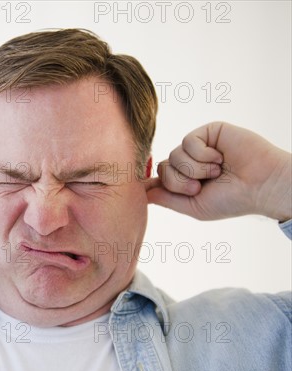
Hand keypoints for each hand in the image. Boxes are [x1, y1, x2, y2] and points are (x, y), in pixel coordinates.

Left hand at [146, 122, 290, 221]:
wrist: (261, 186)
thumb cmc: (231, 200)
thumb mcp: (193, 207)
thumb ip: (166, 198)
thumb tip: (141, 193)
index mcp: (185, 180)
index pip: (158, 178)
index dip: (151, 182)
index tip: (141, 187)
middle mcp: (190, 163)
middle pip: (162, 168)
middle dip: (179, 181)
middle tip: (200, 187)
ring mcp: (198, 147)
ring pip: (173, 155)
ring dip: (195, 169)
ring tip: (216, 173)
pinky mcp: (208, 132)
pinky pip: (187, 142)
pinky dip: (202, 155)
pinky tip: (219, 159)